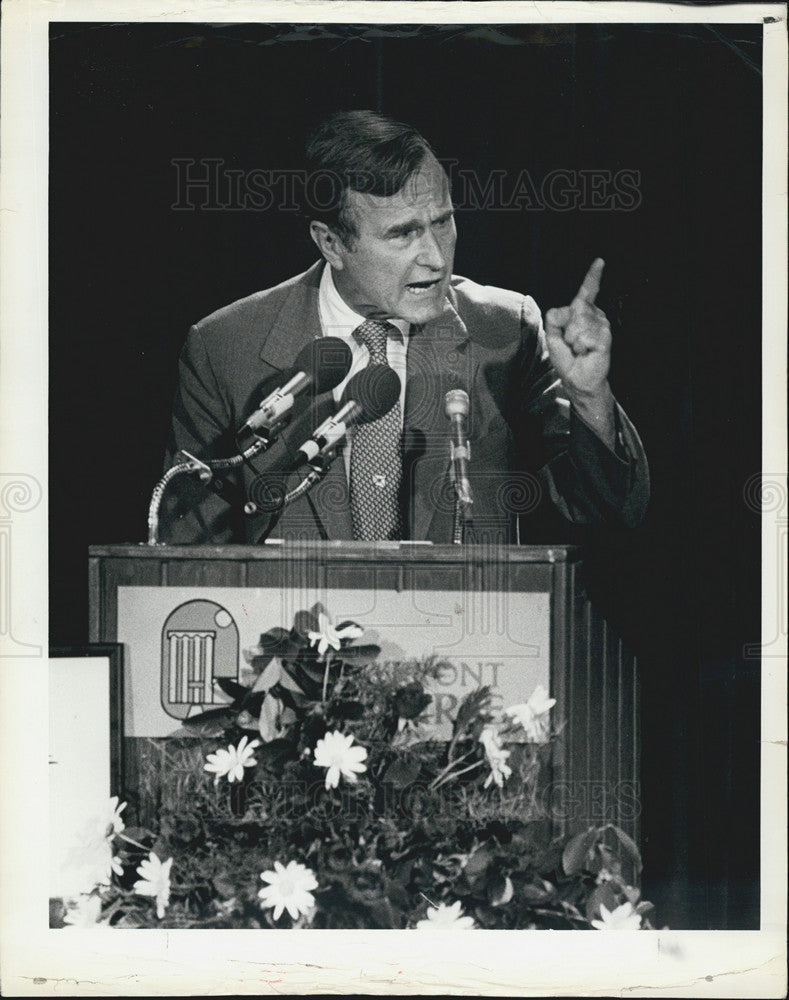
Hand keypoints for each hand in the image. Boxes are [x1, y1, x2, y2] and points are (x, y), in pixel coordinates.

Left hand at [544, 258, 611, 399]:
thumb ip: (554, 319)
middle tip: (572, 343)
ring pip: (578, 323)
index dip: (593, 276)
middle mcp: (594, 315)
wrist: (578, 380)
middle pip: (575, 308)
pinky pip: (585, 334)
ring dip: (573, 340)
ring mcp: (602, 325)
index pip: (587, 291)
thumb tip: (568, 309)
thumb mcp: (553, 337)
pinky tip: (586, 351)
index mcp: (582, 313)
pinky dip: (581, 346)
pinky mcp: (605, 336)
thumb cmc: (567, 359)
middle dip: (566, 329)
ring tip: (580, 348)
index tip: (600, 261)